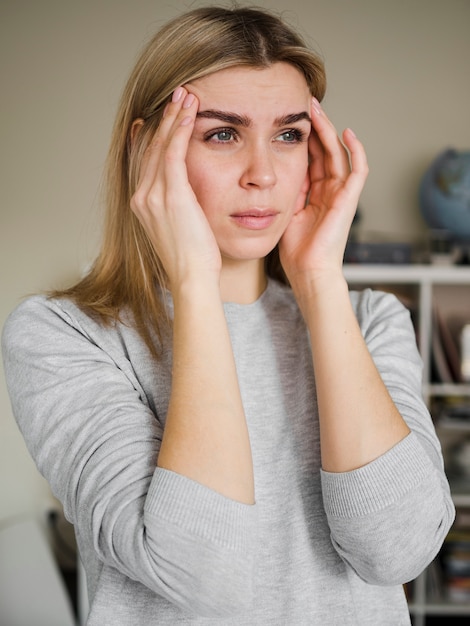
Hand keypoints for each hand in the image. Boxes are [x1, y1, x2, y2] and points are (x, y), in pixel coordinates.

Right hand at [130, 87, 221, 291]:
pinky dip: (181, 130)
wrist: (191, 278)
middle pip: (152, 148)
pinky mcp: (171, 196)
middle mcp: (142, 197)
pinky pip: (174, 154)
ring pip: (162, 146)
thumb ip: (178, 208)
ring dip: (174, 117)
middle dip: (165, 119)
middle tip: (178, 94)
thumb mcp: (180, 229)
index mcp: (143, 205)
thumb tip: (188, 199)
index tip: (164, 116)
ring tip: (186, 95)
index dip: (157, 135)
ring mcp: (153, 196)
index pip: (147, 161)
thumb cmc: (192, 260)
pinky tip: (189, 113)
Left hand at [279, 98, 367, 288]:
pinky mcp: (349, 200)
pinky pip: (358, 170)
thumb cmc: (295, 251)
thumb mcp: (283, 212)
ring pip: (338, 154)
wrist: (308, 271)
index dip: (302, 138)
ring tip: (317, 109)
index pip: (310, 158)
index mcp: (313, 194)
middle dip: (315, 127)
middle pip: (324, 151)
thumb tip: (270, 171)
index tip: (289, 119)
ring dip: (329, 131)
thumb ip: (284, 190)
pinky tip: (346, 132)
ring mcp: (341, 194)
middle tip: (304, 104)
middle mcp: (329, 191)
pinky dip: (356, 150)